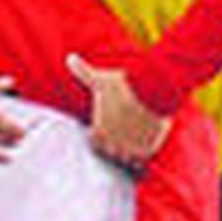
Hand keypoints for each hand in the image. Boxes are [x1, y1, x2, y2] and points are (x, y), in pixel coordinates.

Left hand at [66, 54, 170, 169]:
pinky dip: (142, 158)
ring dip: (128, 153)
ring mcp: (129, 151)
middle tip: (123, 134)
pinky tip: (146, 148)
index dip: (102, 133)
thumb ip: (83, 72)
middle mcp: (112, 145)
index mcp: (98, 132)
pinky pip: (141, 163)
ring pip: (125, 159)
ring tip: (134, 142)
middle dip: (115, 144)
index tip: (109, 126)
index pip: (95, 141)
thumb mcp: (100, 79)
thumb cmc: (124, 85)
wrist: (151, 91)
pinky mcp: (146, 153)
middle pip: (110, 152)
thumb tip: (70, 57)